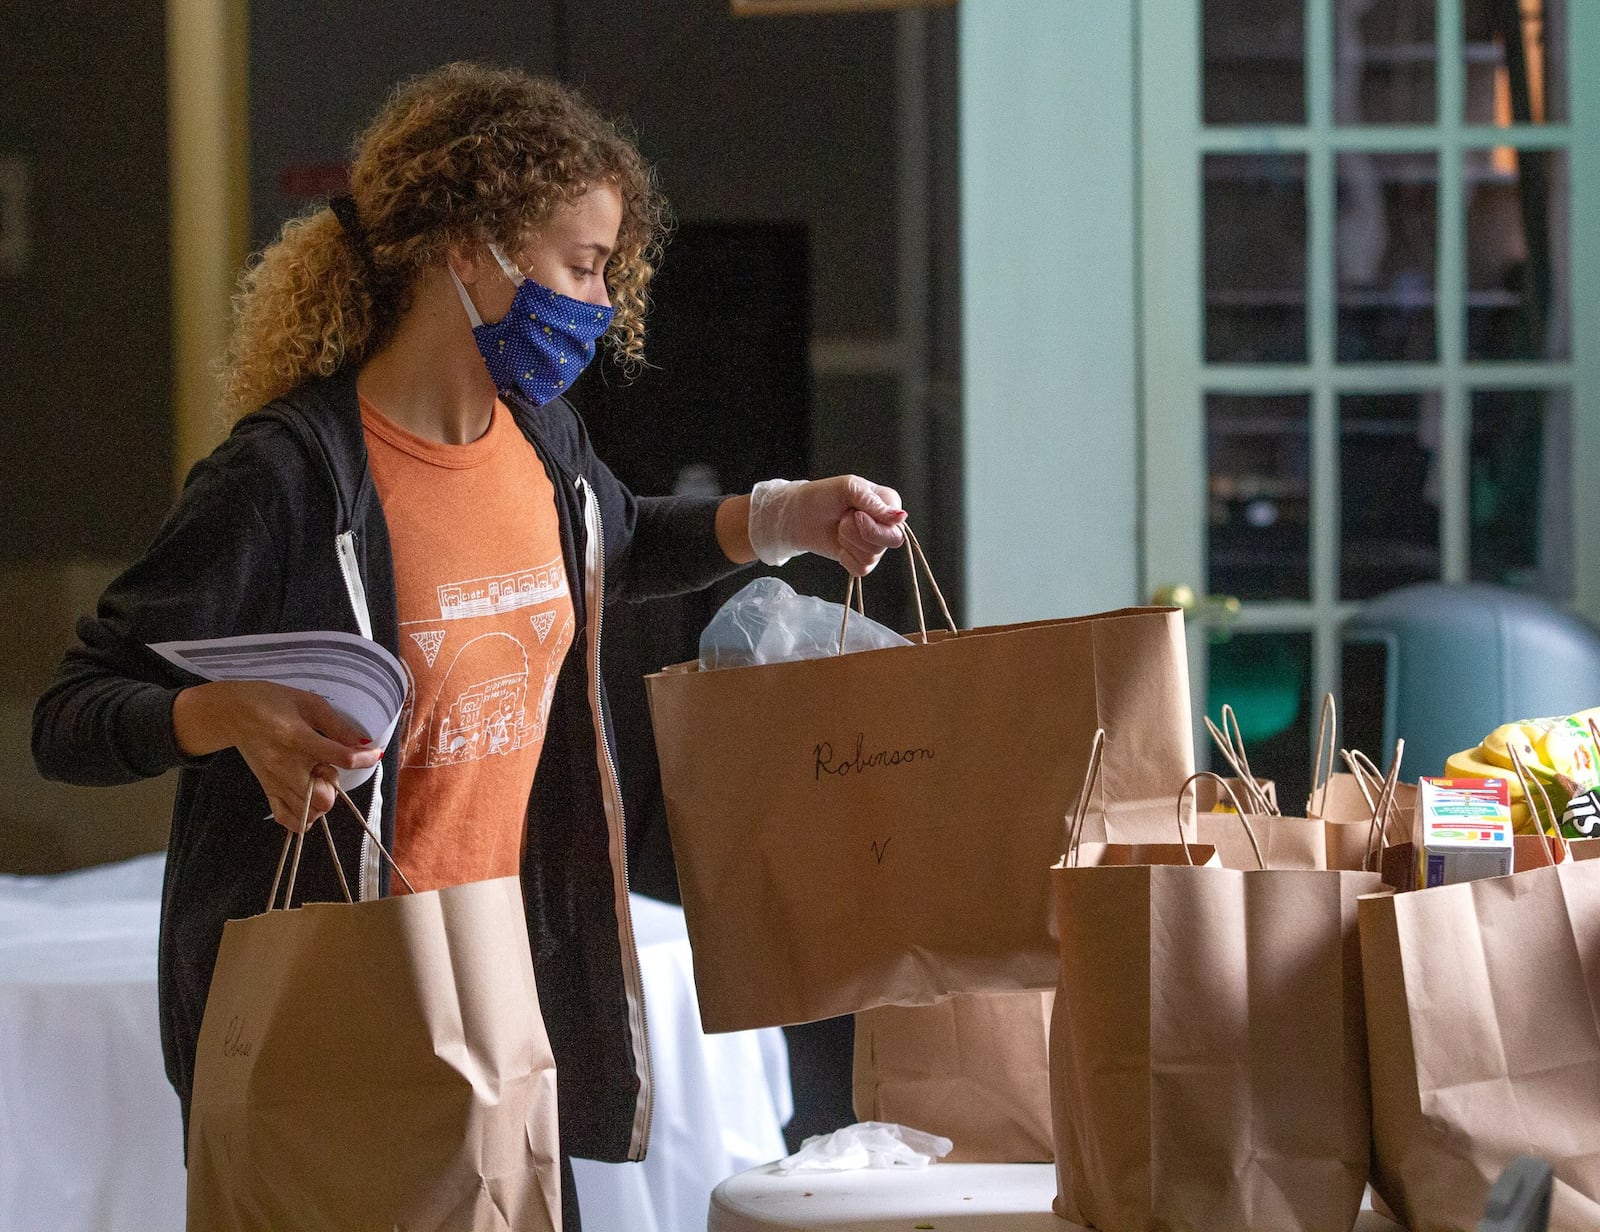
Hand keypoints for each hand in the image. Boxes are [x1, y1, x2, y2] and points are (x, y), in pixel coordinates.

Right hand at [172, 680, 384, 832]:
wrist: (232, 713)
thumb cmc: (273, 701)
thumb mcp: (309, 703)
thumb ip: (337, 725)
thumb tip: (363, 743)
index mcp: (297, 738)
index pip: (340, 757)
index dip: (364, 758)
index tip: (374, 754)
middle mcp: (285, 766)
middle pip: (323, 799)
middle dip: (334, 786)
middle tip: (326, 766)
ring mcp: (274, 782)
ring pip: (309, 813)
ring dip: (321, 800)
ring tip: (314, 779)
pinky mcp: (267, 790)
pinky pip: (287, 819)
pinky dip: (304, 818)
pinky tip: (308, 801)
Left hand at [748, 475, 907, 575]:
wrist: (799, 515)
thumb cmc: (823, 496)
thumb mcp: (848, 488)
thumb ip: (874, 502)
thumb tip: (900, 517)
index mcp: (888, 502)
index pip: (897, 524)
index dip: (874, 524)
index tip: (856, 513)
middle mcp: (885, 524)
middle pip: (891, 542)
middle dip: (861, 533)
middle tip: (844, 521)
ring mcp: (874, 543)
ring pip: (874, 556)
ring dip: (849, 542)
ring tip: (840, 528)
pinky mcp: (861, 559)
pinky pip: (863, 569)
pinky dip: (847, 558)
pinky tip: (840, 545)